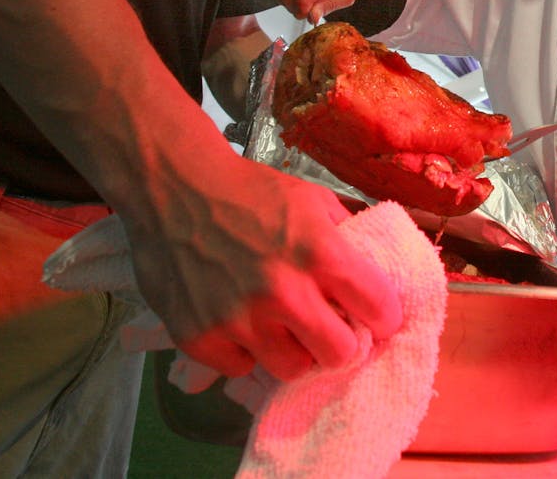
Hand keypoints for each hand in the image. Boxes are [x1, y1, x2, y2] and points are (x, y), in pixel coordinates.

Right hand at [124, 154, 401, 381]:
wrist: (173, 186)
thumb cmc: (248, 190)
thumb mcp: (311, 198)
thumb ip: (347, 237)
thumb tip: (377, 273)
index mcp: (320, 252)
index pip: (379, 308)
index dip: (383, 314)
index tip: (374, 315)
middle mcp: (283, 292)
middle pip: (340, 354)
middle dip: (340, 341)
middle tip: (327, 326)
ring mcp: (239, 320)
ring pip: (292, 369)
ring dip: (292, 348)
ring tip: (279, 323)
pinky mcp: (200, 339)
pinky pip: (241, 367)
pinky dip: (243, 349)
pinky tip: (237, 319)